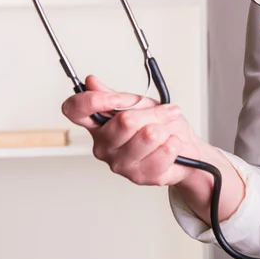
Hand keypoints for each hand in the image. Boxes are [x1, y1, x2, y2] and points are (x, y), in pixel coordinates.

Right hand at [61, 75, 202, 185]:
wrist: (184, 149)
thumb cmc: (162, 126)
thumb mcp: (143, 104)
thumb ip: (119, 97)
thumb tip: (91, 82)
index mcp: (98, 124)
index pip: (75, 110)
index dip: (91, 101)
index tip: (116, 98)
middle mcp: (103, 146)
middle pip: (125, 121)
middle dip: (153, 113)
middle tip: (167, 112)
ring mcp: (120, 164)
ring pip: (148, 135)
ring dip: (165, 128)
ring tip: (167, 132)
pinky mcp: (140, 176)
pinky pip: (164, 151)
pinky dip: (174, 143)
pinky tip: (170, 145)